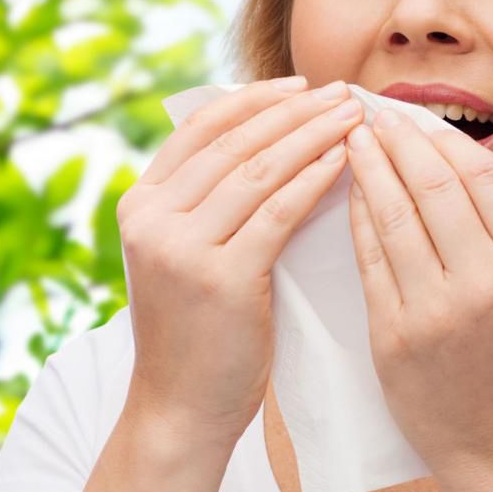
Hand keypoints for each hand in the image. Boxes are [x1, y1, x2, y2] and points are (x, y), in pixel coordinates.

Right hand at [118, 76, 363, 451]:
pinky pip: (277, 212)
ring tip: (354, 117)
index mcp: (138, 204)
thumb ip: (206, 203)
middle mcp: (152, 218)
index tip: (301, 83)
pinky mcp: (220, 277)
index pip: (199, 128)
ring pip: (258, 170)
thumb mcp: (182, 254)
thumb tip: (270, 139)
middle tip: (343, 91)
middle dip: (294, 110)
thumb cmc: (196, 333)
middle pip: (233, 142)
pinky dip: (315, 180)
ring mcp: (181, 247)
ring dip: (313, 135)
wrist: (180, 408)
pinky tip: (346, 162)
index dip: (254, 99)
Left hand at [342, 109, 492, 491]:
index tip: (416, 115)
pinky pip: (369, 261)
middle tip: (371, 111)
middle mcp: (488, 283)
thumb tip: (458, 162)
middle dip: (399, 140)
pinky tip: (347, 194)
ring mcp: (438, 312)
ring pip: (394, 218)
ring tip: (349, 139)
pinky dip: (357, 219)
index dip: (445, 138)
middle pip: (436, 187)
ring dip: (369, 170)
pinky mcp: (394, 337)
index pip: (486, 177)